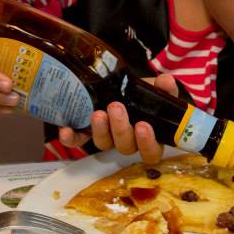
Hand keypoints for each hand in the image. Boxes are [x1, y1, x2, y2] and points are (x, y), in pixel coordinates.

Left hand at [58, 73, 178, 163]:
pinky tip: (66, 130)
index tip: (143, 126)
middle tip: (116, 108)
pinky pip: (79, 141)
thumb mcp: (156, 89)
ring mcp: (108, 138)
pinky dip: (72, 138)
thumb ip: (164, 88)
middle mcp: (128, 141)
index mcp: (149, 137)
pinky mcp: (87, 134)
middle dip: (121, 129)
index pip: (151, 151)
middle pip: (125, 147)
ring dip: (100, 131)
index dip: (147, 143)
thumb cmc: (144, 94)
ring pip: (104, 144)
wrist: (122, 88)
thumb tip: (167, 82)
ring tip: (98, 113)